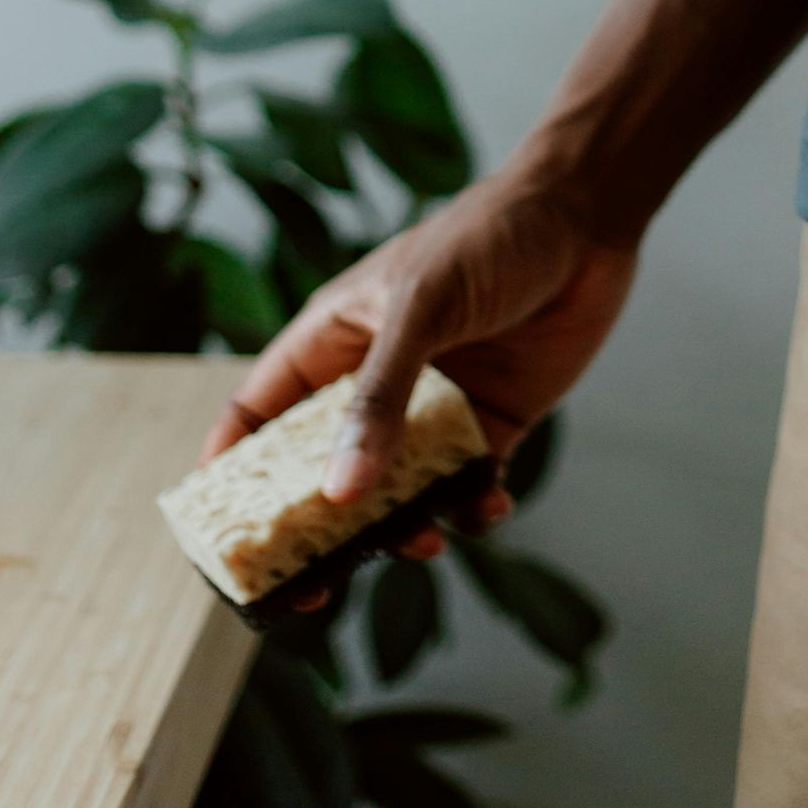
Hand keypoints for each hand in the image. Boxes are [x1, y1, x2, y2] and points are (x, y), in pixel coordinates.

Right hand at [201, 163, 637, 566]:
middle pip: (321, 474)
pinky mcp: (489, 425)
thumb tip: (337, 494)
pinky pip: (465, 489)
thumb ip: (380, 398)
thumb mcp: (423, 306)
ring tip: (422, 542)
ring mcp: (431, 409)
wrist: (587, 217)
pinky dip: (471, 508)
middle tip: (316, 589)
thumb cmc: (488, 235)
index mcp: (333, 341)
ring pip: (393, 495)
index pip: (260, 415)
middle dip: (317, 532)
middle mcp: (374, 383)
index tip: (220, 538)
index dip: (231, 474)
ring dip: (401, 528)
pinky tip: (489, 501)